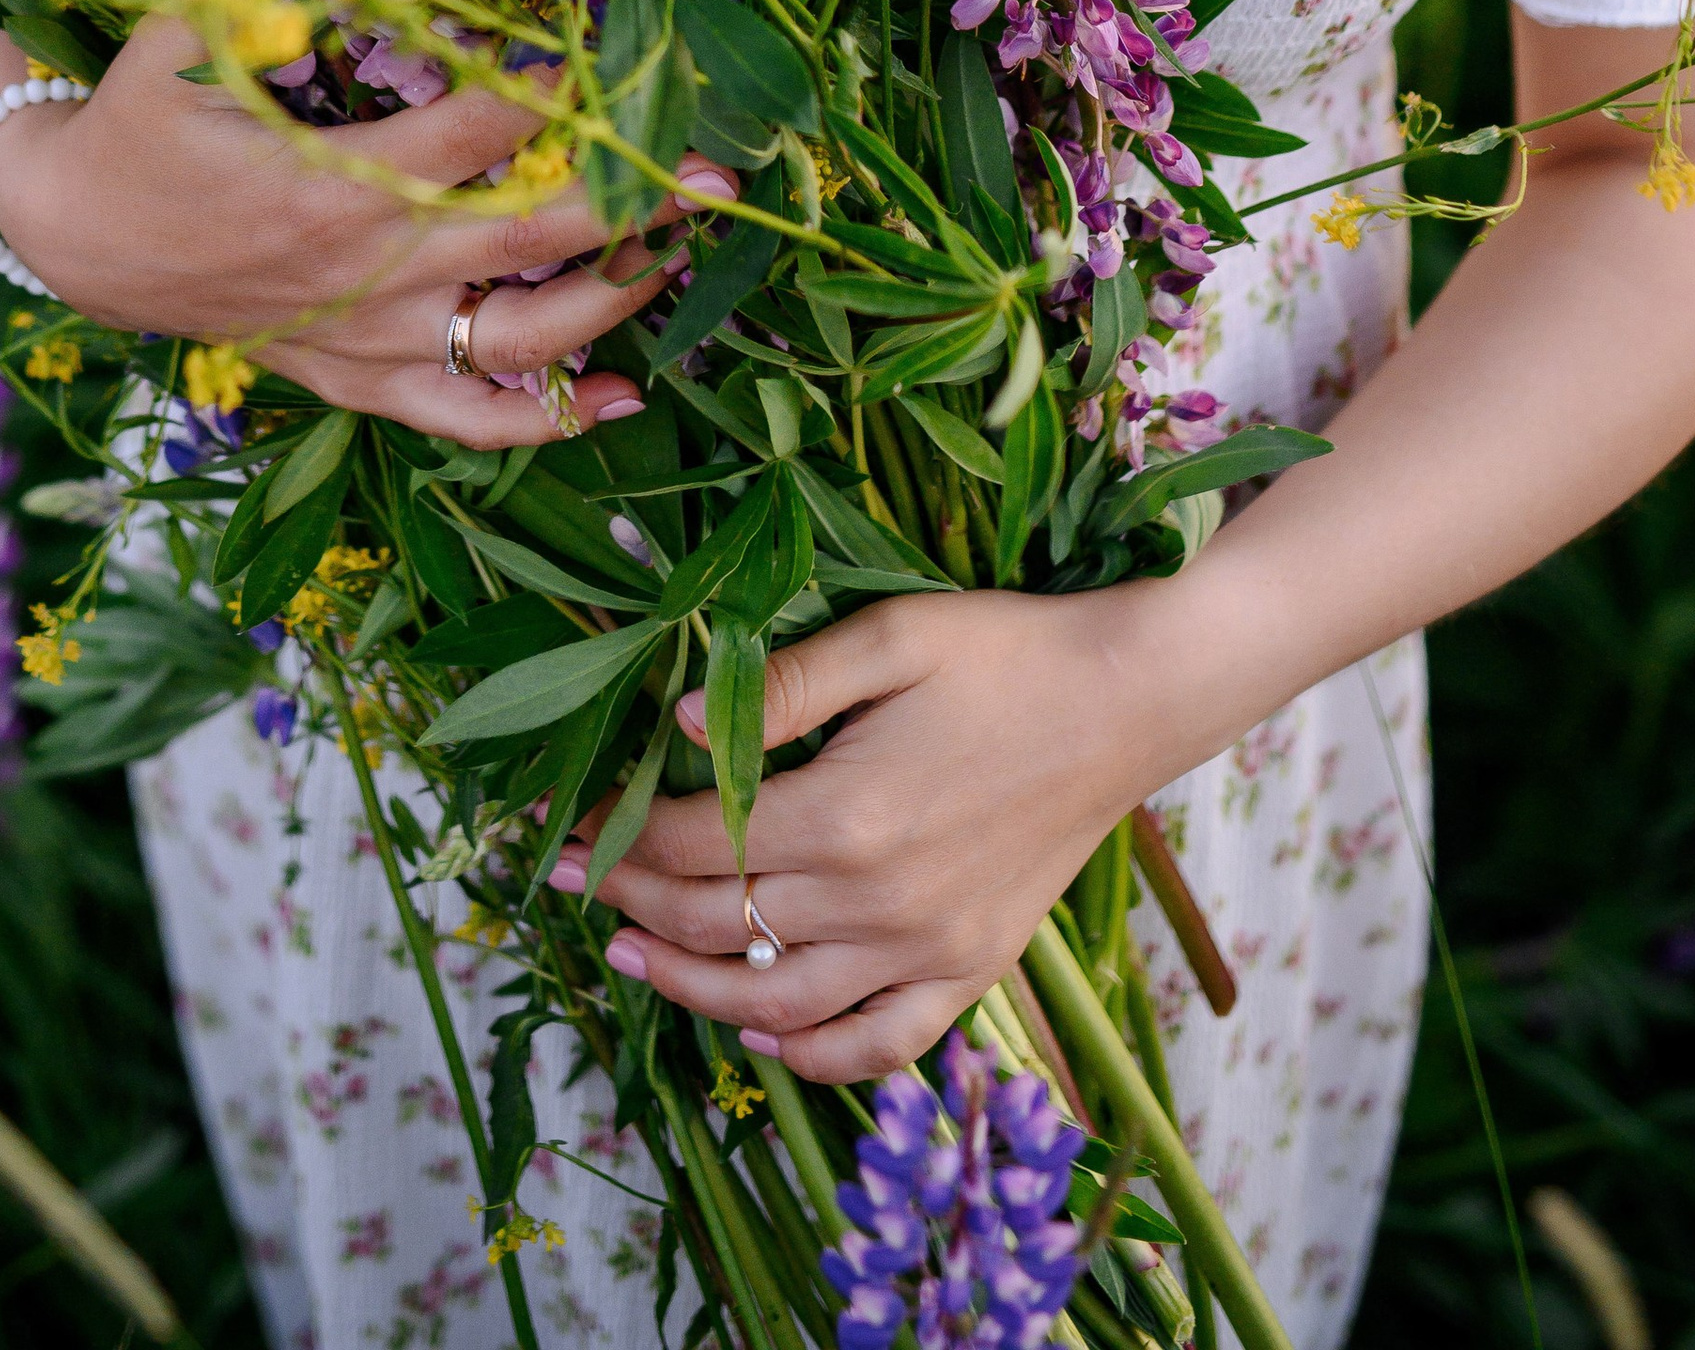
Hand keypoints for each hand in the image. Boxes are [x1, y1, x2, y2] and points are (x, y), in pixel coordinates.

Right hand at [0, 9, 737, 448]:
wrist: (73, 233)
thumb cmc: (142, 114)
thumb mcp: (192, 26)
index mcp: (330, 178)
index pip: (478, 127)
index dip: (555, 86)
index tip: (618, 46)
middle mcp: (365, 267)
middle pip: (531, 236)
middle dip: (632, 200)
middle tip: (718, 166)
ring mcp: (366, 335)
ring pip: (518, 339)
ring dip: (614, 299)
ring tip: (681, 249)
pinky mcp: (356, 377)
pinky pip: (465, 415)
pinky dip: (550, 415)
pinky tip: (626, 395)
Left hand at [549, 583, 1189, 1079]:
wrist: (1127, 701)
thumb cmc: (1004, 653)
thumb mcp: (889, 638)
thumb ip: (778, 688)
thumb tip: (673, 728)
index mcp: (848, 816)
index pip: (699, 846)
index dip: (621, 840)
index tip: (567, 831)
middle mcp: (882, 903)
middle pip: (726, 926)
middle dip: (636, 908)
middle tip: (571, 890)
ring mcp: (931, 951)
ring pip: (783, 1004)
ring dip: (697, 990)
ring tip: (634, 960)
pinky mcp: (974, 970)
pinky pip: (881, 1044)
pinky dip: (813, 1055)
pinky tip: (763, 1032)